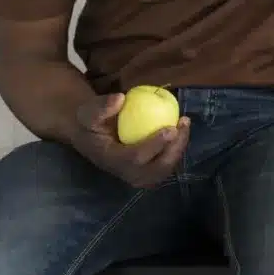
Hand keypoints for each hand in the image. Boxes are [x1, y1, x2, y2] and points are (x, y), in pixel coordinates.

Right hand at [71, 94, 189, 187]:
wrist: (90, 136)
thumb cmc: (90, 123)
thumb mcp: (88, 111)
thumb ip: (101, 106)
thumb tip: (120, 98)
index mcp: (111, 160)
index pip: (135, 158)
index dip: (155, 145)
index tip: (170, 128)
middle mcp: (126, 173)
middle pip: (156, 168)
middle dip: (174, 148)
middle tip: (183, 124)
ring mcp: (138, 175)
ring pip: (164, 169)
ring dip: (179, 148)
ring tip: (185, 125)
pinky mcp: (146, 172)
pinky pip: (166, 164)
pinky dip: (176, 149)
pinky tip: (182, 129)